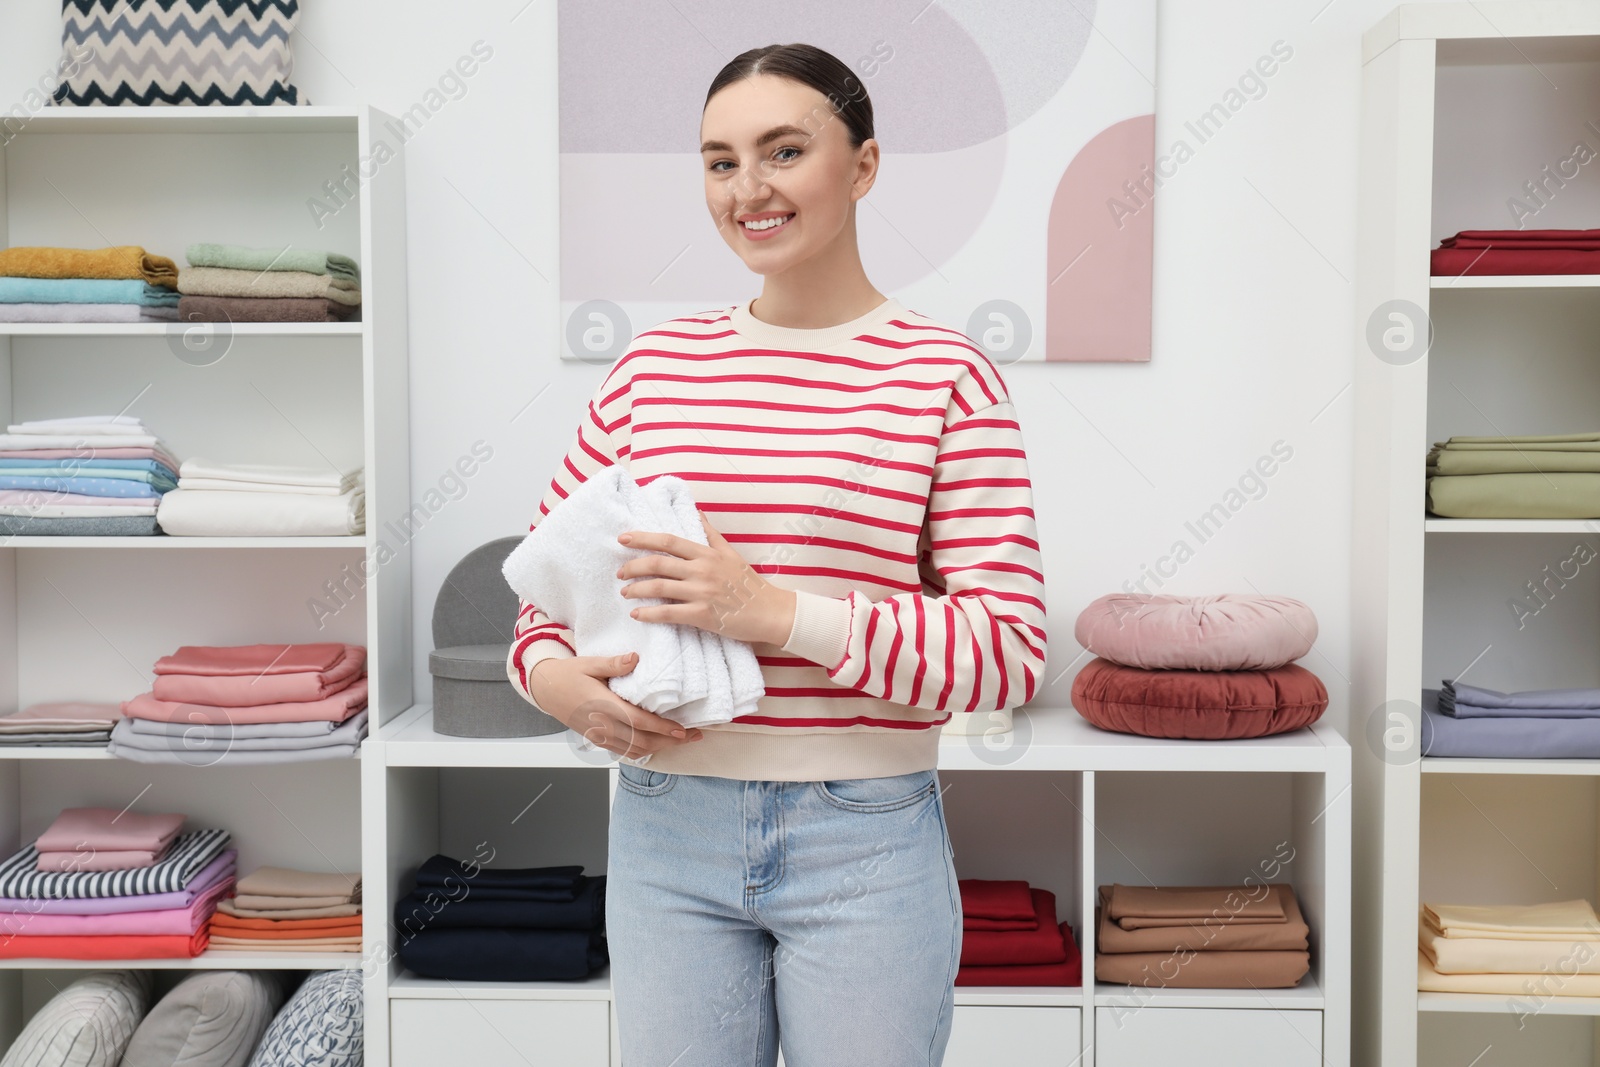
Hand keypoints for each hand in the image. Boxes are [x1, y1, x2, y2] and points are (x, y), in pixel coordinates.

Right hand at [528, 652, 703, 759]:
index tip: (682, 728)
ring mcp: (599, 735)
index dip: (662, 728)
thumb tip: (635, 658)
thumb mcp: (589, 663)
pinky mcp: (598, 739)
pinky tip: (658, 745)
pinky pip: (623, 751)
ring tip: (681, 741)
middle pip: (641, 741)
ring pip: (634, 750)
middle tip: (692, 736)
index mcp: (601, 705)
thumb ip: (613, 664)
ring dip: (660, 748)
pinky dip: (643, 752)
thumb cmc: (567, 674)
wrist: (545, 688)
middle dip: (669, 742)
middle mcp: (602, 725)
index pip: (637, 722)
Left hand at [617, 510, 796, 645]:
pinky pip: (669, 613)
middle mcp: (702, 570)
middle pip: (658, 563)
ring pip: (659, 587)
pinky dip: (649, 613)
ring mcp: (702, 592)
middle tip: (620, 572)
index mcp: (707, 554)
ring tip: (625, 592)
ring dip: (636, 590)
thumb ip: (711, 534)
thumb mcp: (731, 553)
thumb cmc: (749, 583)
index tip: (623, 539)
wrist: (770, 611)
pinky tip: (637, 614)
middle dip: (633, 566)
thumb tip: (697, 512)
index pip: (669, 541)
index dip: (643, 538)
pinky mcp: (703, 615)